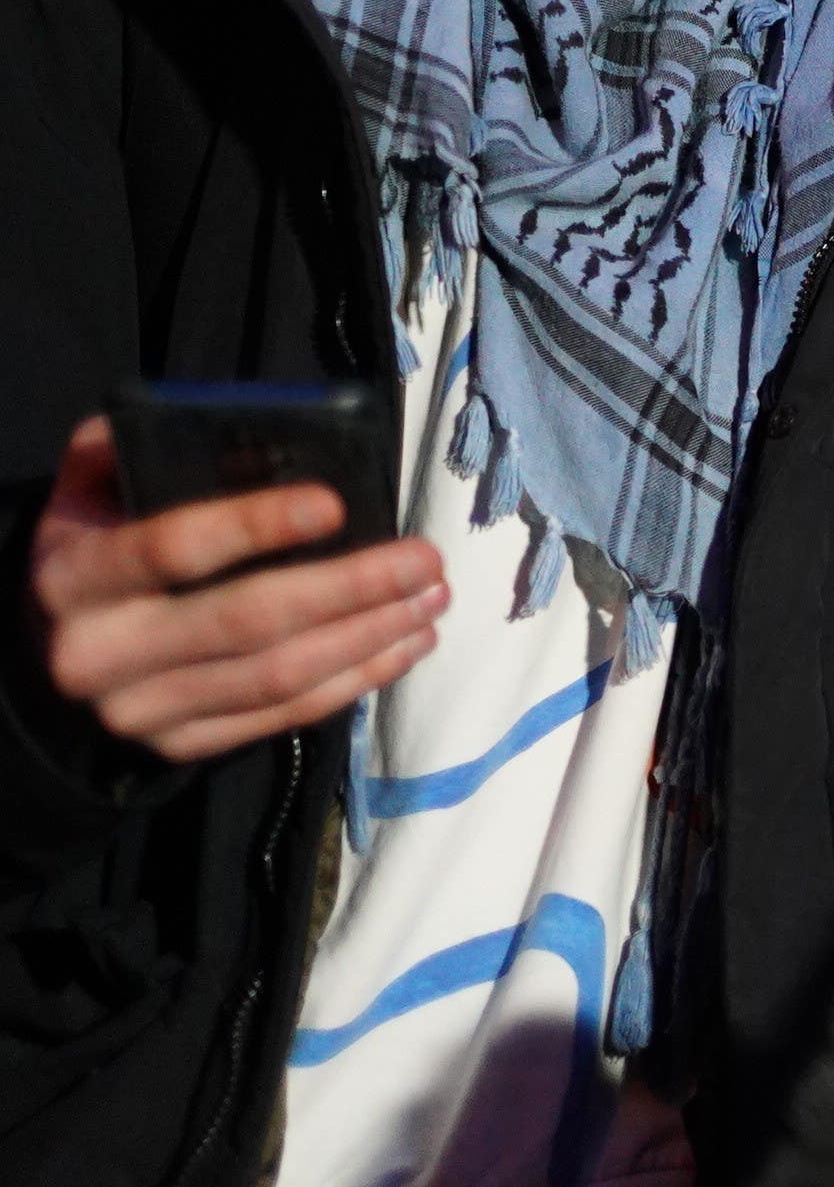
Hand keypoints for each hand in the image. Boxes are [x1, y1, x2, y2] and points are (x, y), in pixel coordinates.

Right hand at [22, 416, 444, 762]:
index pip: (172, 549)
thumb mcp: (101, 480)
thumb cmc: (100, 535)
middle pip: (247, 622)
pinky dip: (355, 681)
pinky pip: (281, 717)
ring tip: (432, 597)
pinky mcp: (179, 745)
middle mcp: (100, 654)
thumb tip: (269, 441)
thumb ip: (160, 448)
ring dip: (370, 637)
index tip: (337, 504)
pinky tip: (406, 645)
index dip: (256, 526)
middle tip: (425, 559)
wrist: (47, 634)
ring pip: (276, 677)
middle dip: (352, 588)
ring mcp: (140, 710)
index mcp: (77, 576)